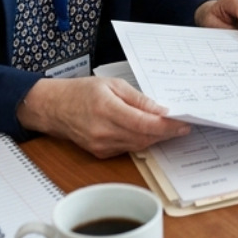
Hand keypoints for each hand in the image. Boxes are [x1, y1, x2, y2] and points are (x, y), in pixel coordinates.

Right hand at [15, 76, 189, 157]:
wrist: (54, 108)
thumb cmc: (81, 92)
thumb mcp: (111, 84)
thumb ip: (137, 98)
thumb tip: (159, 109)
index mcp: (107, 109)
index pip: (144, 123)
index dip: (167, 126)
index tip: (183, 123)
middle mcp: (104, 131)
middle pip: (144, 137)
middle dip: (166, 132)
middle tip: (183, 125)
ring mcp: (101, 145)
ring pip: (138, 145)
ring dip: (156, 138)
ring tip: (171, 128)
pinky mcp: (100, 153)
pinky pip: (128, 148)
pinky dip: (141, 141)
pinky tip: (148, 132)